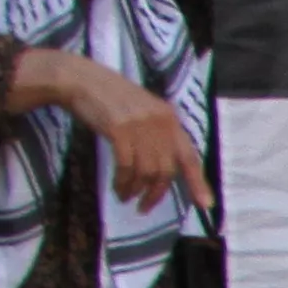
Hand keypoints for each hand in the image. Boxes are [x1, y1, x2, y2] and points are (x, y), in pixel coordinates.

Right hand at [14, 47, 211, 213]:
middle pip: (166, 170)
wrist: (82, 80)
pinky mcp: (119, 129)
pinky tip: (118, 188)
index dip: (198, 182)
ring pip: (146, 171)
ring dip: (136, 190)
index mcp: (170, 118)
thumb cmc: (110, 99)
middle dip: (156, 193)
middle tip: (144, 207)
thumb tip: (164, 170)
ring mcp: (140, 125)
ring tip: (126, 197)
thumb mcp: (143, 112)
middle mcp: (160, 122)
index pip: (190, 156)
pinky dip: (123, 182)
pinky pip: (126, 166)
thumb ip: (157, 135)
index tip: (205, 205)